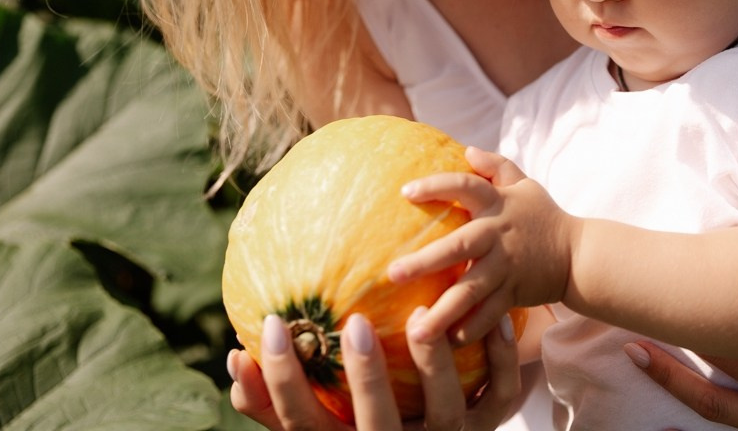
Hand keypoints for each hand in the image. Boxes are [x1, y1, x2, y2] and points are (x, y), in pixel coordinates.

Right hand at [228, 309, 521, 429]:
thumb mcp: (315, 425)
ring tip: (421, 319)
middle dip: (366, 378)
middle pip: (377, 425)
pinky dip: (500, 359)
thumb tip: (237, 357)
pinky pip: (500, 396)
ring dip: (434, 366)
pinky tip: (494, 318)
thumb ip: (272, 402)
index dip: (281, 382)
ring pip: (444, 413)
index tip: (269, 326)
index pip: (304, 425)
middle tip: (353, 324)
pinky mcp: (488, 429)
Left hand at [388, 147, 573, 344]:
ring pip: (470, 290)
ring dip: (442, 311)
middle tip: (392, 274)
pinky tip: (448, 344)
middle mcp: (499, 235)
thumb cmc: (544, 216)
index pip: (466, 187)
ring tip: (415, 331)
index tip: (405, 192)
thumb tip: (468, 150)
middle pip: (459, 246)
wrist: (578, 254)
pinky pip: (490, 315)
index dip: (437, 186)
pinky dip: (472, 330)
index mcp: (498, 205)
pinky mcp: (514, 293)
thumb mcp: (525, 185)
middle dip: (426, 261)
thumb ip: (496, 167)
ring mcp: (506, 267)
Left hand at [626, 290, 737, 430]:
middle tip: (627, 297)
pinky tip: (663, 427)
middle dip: (678, 319)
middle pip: (719, 339)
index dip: (700, 282)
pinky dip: (693, 419)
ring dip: (671, 370)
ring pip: (715, 385)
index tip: (663, 263)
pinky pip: (731, 424)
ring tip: (630, 346)